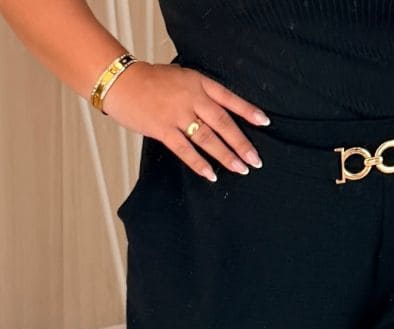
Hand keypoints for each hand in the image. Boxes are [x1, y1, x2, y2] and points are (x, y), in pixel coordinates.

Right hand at [100, 61, 267, 180]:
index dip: (247, 110)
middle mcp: (191, 97)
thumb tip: (221, 115)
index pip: (228, 97)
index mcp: (197, 82)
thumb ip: (200, 94)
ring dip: (226, 156)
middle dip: (242, 143)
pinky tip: (210, 175)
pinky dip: (198, 163)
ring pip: (208, 138)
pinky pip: (184, 149)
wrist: (119, 80)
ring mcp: (176, 113)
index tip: (265, 122)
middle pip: (223, 123)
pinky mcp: (162, 128)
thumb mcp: (180, 78)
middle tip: (256, 161)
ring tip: (241, 169)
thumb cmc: (150, 81)